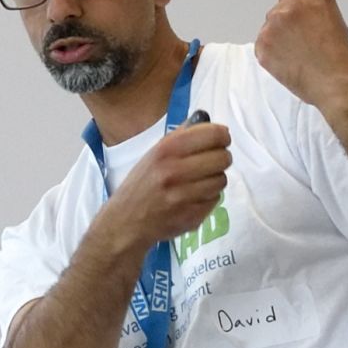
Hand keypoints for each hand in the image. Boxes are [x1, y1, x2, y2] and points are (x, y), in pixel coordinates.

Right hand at [98, 119, 232, 256]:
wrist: (124, 222)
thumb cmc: (140, 184)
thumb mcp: (153, 154)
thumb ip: (181, 138)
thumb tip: (211, 124)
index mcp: (166, 149)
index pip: (214, 134)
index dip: (222, 137)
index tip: (220, 141)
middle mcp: (175, 170)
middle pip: (223, 157)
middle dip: (220, 159)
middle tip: (210, 163)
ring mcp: (183, 195)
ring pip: (221, 179)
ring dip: (214, 180)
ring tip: (198, 183)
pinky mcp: (191, 215)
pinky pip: (215, 199)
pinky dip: (208, 198)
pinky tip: (192, 198)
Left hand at [251, 0, 347, 106]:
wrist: (335, 80)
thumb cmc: (339, 55)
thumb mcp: (333, 19)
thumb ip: (312, 11)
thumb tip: (299, 17)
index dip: (298, 16)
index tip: (303, 27)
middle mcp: (290, 4)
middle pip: (279, 12)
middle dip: (286, 27)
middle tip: (300, 44)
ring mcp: (273, 24)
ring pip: (269, 29)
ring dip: (277, 40)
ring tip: (296, 55)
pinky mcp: (262, 44)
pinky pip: (262, 47)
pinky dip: (271, 55)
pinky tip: (288, 62)